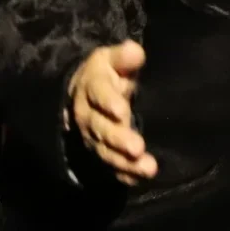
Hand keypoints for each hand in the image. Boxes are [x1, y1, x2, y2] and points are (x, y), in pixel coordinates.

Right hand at [68, 41, 157, 184]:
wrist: (82, 95)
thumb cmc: (107, 73)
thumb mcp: (112, 59)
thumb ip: (124, 57)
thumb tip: (136, 52)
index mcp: (92, 88)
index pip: (99, 95)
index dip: (109, 103)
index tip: (122, 110)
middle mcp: (89, 116)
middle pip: (102, 129)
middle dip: (119, 139)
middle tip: (137, 148)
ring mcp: (94, 137)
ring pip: (106, 152)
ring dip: (125, 162)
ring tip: (147, 168)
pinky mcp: (102, 152)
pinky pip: (111, 166)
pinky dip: (124, 174)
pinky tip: (139, 179)